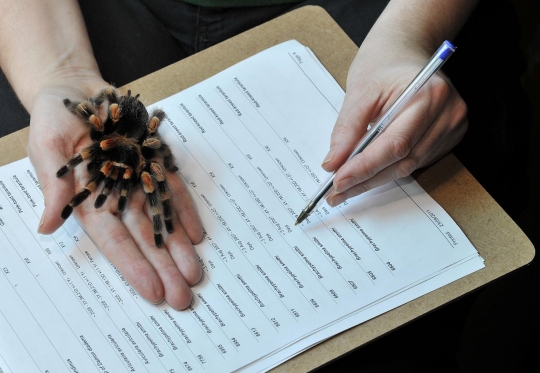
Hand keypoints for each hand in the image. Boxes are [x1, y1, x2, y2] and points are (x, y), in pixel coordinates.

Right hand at [29, 72, 202, 309]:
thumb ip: (55, 187)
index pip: (114, 241)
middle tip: (184, 298)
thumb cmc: (55, 118)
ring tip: (196, 275)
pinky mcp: (155, 162)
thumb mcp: (48, 148)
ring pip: (163, 219)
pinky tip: (197, 235)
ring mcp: (139, 180)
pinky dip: (185, 211)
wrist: (77, 88)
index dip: (133, 266)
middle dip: (164, 267)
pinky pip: (173, 189)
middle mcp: (118, 196)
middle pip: (145, 238)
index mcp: (89, 201)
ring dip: (180, 247)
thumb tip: (48, 228)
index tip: (153, 292)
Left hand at [323, 35, 467, 206]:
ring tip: (346, 185)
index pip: (395, 144)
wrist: (405, 48)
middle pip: (404, 160)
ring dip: (376, 178)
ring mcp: (452, 126)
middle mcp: (448, 112)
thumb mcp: (359, 91)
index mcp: (428, 94)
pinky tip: (369, 171)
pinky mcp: (449, 135)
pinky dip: (390, 168)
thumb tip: (333, 164)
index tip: (338, 181)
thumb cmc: (383, 63)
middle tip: (336, 191)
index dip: (365, 167)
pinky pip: (416, 161)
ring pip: (409, 166)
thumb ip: (346, 130)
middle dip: (366, 179)